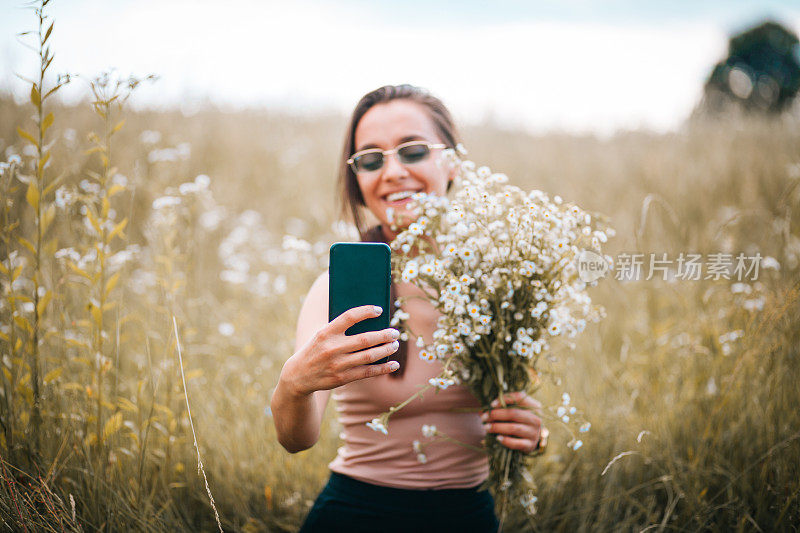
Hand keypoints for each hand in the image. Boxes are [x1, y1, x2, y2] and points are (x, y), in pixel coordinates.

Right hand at [283, 305, 400, 396]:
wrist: (298, 376)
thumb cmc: (315, 349)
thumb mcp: (321, 335)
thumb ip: (340, 328)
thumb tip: (370, 321)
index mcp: (326, 332)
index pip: (349, 317)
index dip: (365, 312)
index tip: (379, 310)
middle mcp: (332, 348)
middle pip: (364, 339)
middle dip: (384, 335)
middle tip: (395, 332)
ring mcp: (338, 364)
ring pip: (369, 356)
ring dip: (386, 350)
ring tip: (395, 344)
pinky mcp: (342, 378)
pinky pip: (367, 372)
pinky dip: (383, 368)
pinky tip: (393, 364)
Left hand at [481, 391, 543, 453]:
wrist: (531, 439)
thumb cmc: (519, 421)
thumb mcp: (515, 411)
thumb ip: (502, 407)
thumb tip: (482, 410)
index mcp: (533, 406)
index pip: (520, 397)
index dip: (505, 399)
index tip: (491, 404)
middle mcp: (536, 419)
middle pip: (514, 413)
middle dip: (496, 415)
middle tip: (484, 417)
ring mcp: (534, 433)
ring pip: (514, 428)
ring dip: (497, 427)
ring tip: (486, 427)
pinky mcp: (530, 445)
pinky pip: (517, 443)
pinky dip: (506, 441)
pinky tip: (497, 438)